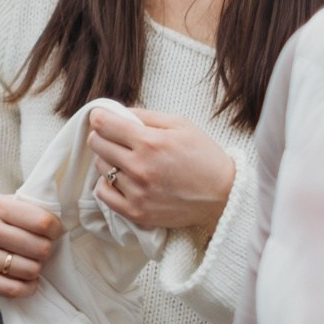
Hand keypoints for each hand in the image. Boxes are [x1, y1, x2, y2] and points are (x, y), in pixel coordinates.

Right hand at [0, 193, 63, 301]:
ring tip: (25, 264)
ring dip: (34, 271)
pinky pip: (15, 289)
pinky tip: (23, 280)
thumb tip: (60, 224)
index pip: (43, 222)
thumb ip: (23, 209)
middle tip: (35, 251)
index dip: (56, 231)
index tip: (52, 234)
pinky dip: (27, 288)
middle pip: (40, 248)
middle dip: (44, 253)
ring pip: (30, 271)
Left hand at [89, 106, 236, 232]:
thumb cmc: (204, 156)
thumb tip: (115, 112)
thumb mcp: (180, 124)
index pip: (102, 123)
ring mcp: (137, 192)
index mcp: (150, 142)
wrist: (226, 196)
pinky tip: (121, 180)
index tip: (103, 118)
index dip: (100, 117)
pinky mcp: (137, 212)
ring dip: (108, 160)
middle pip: (97, 143)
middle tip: (116, 138)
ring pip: (100, 166)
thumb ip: (145, 115)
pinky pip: (103, 194)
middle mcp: (140, 167)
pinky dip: (107, 184)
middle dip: (103, 136)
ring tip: (126, 160)